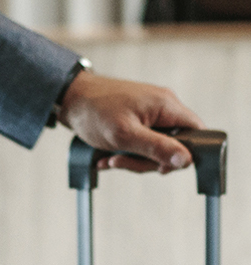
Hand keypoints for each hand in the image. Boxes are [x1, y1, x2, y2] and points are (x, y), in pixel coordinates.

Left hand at [57, 70, 202, 172]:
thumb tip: (185, 161)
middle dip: (148, 161)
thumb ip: (157, 148)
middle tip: (122, 161)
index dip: (185, 155)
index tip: (161, 166)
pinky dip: (126, 153)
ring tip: (109, 159)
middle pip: (175, 146)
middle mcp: (163, 107)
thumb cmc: (93, 111)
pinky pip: (142, 143)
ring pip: (156, 148)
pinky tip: (107, 157)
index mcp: (166, 105)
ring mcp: (150, 113)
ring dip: (133, 160)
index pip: (198, 132)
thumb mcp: (125, 135)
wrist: (66, 97)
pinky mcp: (138, 119)